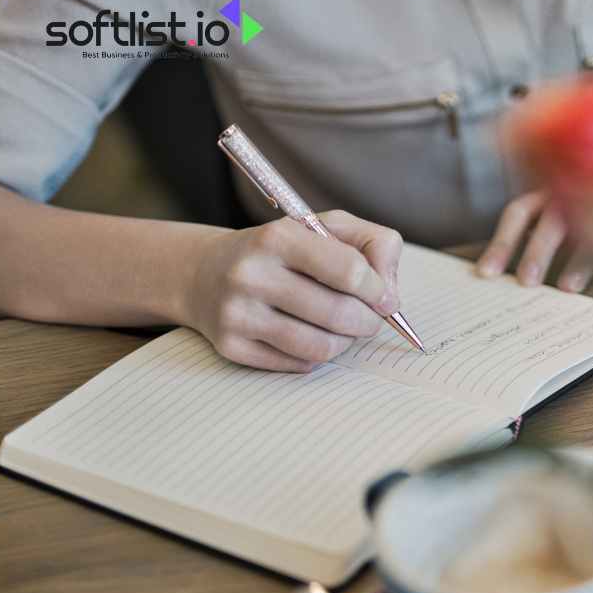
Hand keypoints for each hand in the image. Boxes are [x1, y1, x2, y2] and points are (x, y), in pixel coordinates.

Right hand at [183, 210, 401, 371]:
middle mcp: (251, 274)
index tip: (384, 297)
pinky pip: (298, 364)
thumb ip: (373, 244)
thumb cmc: (281, 251)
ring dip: (346, 342)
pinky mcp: (231, 346)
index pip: (350, 271)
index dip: (378, 289)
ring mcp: (237, 313)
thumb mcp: (324, 228)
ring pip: (321, 346)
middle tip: (371, 319)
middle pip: (340, 313)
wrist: (203, 273)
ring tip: (345, 330)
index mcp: (278, 237)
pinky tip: (312, 336)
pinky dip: (317, 355)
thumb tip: (389, 293)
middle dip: (369, 321)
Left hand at [475, 191, 592, 292]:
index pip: (518, 213)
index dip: (501, 244)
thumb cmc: (588, 207)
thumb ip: (535, 235)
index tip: (486, 274)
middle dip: (537, 254)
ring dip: (579, 263)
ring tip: (567, 288)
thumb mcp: (558, 212)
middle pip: (551, 224)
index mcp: (549, 193)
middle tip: (525, 283)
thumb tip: (500, 272)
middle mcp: (574, 195)